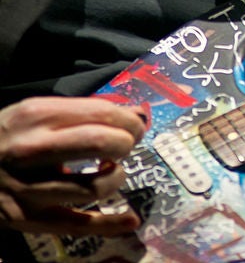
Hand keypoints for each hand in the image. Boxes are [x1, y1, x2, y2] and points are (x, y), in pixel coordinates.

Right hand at [0, 96, 146, 236]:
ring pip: (94, 187)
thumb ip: (85, 111)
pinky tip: (130, 219)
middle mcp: (32, 151)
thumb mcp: (36, 112)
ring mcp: (28, 188)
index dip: (129, 120)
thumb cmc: (6, 136)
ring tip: (112, 170)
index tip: (136, 125)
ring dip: (117, 177)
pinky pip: (75, 225)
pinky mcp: (26, 218)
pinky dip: (109, 224)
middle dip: (127, 143)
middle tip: (127, 145)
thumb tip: (139, 115)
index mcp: (36, 116)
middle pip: (101, 143)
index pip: (101, 113)